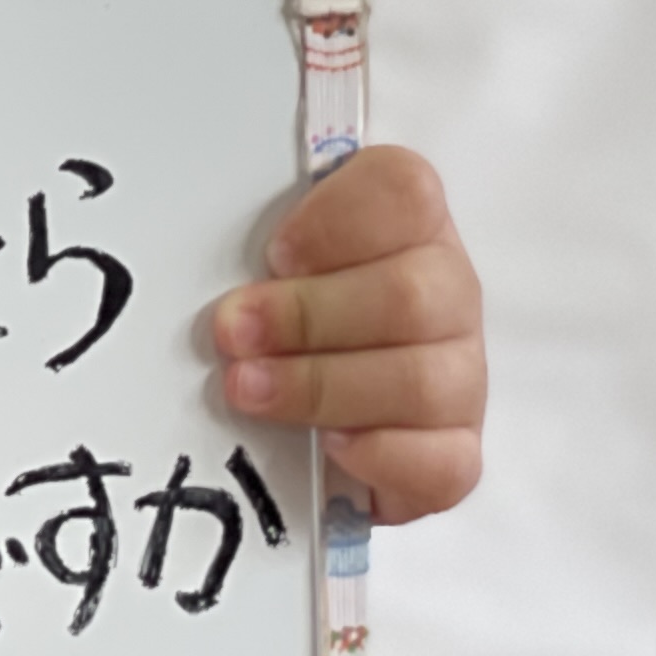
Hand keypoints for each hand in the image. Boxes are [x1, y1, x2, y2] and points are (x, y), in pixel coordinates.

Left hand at [208, 144, 484, 524]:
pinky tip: (330, 446)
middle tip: (231, 332)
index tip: (275, 253)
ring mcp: (460, 374)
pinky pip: (443, 464)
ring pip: (421, 381)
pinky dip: (382, 455)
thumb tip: (195, 250)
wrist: (316, 390)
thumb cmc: (284, 300)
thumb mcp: (266, 251)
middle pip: (409, 296)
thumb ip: (248, 229)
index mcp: (410, 223)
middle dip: (306, 316)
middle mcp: (448, 292)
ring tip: (247, 388)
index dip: (338, 221)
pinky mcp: (454, 451)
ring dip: (321, 386)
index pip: (403, 191)